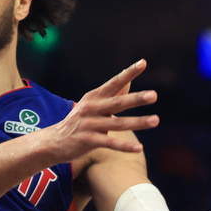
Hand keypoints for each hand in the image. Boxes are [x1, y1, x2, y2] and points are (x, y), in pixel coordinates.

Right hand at [42, 59, 159, 162]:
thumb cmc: (80, 121)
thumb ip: (112, 94)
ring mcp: (89, 124)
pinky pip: (110, 143)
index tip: (143, 63)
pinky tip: (139, 148)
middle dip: (136, 99)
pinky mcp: (88, 140)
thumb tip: (129, 79)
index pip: (114, 83)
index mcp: (94, 97)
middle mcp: (91, 108)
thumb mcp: (92, 104)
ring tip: (155, 120)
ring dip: (138, 122)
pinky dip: (125, 146)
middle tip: (154, 95)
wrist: (54, 141)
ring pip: (118, 124)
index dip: (129, 73)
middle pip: (118, 102)